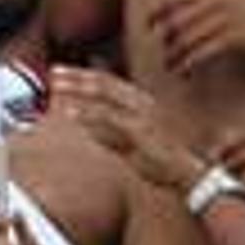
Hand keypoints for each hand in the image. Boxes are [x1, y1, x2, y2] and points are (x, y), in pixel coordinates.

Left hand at [49, 67, 204, 192]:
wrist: (190, 174)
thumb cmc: (163, 155)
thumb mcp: (139, 133)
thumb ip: (114, 122)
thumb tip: (87, 116)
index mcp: (143, 101)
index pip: (109, 81)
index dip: (83, 74)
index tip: (61, 70)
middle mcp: (143, 104)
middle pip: (105, 84)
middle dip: (77, 77)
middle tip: (53, 73)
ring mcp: (142, 118)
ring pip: (105, 99)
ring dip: (79, 92)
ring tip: (56, 89)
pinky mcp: (140, 135)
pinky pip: (109, 121)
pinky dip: (88, 115)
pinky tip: (70, 113)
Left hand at [144, 0, 244, 79]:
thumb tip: (174, 6)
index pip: (175, 0)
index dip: (158, 13)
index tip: (150, 25)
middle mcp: (214, 1)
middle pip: (178, 21)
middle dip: (167, 39)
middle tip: (163, 53)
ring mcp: (224, 17)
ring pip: (187, 38)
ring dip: (175, 56)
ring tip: (171, 67)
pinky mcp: (234, 36)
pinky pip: (203, 50)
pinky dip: (189, 62)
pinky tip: (185, 72)